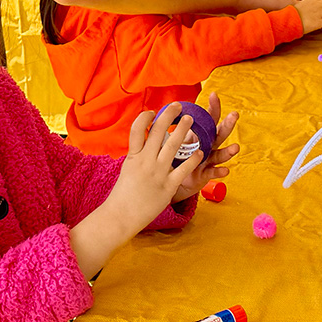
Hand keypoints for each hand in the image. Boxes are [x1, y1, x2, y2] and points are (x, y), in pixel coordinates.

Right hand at [105, 104, 202, 231]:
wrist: (121, 217)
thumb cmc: (123, 194)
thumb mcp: (127, 168)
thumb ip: (138, 155)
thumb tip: (145, 141)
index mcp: (133, 156)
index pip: (137, 129)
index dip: (145, 117)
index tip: (153, 111)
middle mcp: (145, 161)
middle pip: (157, 131)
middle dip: (168, 115)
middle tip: (178, 105)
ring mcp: (157, 173)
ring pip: (173, 145)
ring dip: (183, 129)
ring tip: (190, 118)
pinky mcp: (168, 186)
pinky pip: (183, 169)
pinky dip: (193, 159)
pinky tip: (200, 152)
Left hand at [173, 92, 239, 202]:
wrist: (174, 177)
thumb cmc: (176, 154)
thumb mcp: (175, 137)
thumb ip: (173, 125)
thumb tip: (166, 107)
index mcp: (201, 134)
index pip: (210, 117)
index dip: (213, 106)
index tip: (214, 95)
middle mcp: (209, 145)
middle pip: (220, 133)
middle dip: (228, 124)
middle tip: (234, 114)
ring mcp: (208, 160)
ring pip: (220, 154)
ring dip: (228, 151)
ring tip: (236, 147)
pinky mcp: (205, 174)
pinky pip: (213, 172)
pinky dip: (219, 172)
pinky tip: (225, 170)